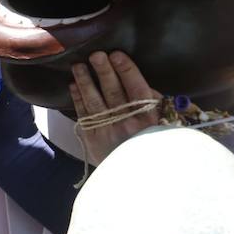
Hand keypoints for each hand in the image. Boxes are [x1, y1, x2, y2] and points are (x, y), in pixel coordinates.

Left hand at [70, 51, 161, 165]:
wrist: (138, 178)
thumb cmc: (151, 145)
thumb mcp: (160, 124)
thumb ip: (151, 103)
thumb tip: (136, 81)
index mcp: (149, 119)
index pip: (137, 89)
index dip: (127, 71)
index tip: (116, 54)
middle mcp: (128, 124)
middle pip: (113, 92)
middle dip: (104, 72)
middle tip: (95, 55)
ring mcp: (108, 131)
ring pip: (94, 102)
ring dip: (86, 82)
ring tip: (78, 65)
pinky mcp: (92, 140)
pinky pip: (83, 115)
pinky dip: (78, 99)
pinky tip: (73, 85)